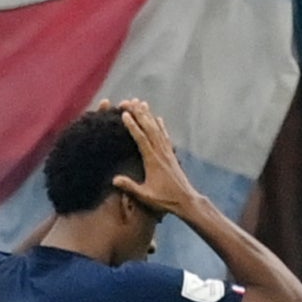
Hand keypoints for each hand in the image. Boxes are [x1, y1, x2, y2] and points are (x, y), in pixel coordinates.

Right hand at [107, 96, 200, 218]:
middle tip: (129, 101)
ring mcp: (167, 152)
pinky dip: (160, 125)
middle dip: (139, 114)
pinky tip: (157, 118)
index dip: (132, 125)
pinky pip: (165, 136)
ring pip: (157, 129)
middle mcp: (161, 153)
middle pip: (149, 129)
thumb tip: (114, 180)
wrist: (187, 200)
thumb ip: (130, 187)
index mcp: (153, 160)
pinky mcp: (171, 155)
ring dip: (149, 115)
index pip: (141, 139)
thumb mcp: (145, 195)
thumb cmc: (165, 199)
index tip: (124, 113)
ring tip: (141, 103)